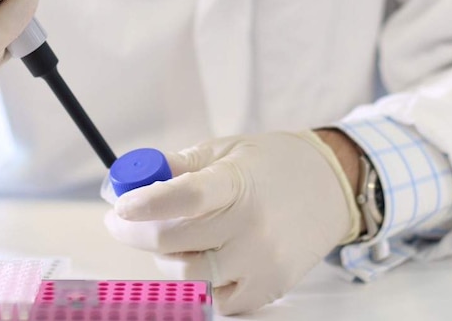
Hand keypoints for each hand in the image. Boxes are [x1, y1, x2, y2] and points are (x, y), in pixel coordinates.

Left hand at [104, 131, 360, 314]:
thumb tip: (130, 180)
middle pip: (173, 243)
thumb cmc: (273, 165)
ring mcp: (260, 263)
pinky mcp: (268, 289)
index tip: (119, 207)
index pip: (186, 197)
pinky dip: (199, 283)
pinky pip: (216, 300)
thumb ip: (179, 166)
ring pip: (188, 277)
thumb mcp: (226, 150)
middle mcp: (250, 227)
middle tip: (124, 221)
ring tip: (174, 237)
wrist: (332, 189)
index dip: (147, 204)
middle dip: (135, 232)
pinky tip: (205, 258)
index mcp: (238, 184)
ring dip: (167, 258)